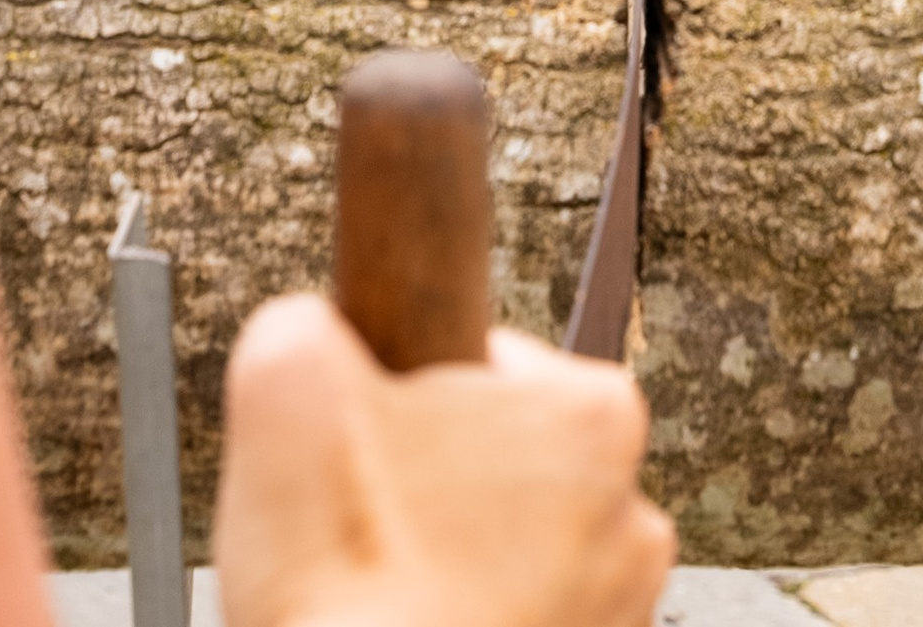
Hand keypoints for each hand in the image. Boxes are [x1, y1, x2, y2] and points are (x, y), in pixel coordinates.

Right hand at [215, 300, 673, 626]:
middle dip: (435, 484)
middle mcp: (635, 512)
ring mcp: (620, 610)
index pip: (484, 362)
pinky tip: (412, 624)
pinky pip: (519, 618)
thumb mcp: (287, 393)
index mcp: (593, 415)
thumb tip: (307, 329)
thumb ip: (302, 326)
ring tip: (387, 595)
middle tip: (369, 530)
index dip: (407, 400)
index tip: (371, 452)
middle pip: (503, 457)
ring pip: (509, 549)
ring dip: (452, 563)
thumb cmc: (350, 597)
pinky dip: (469, 620)